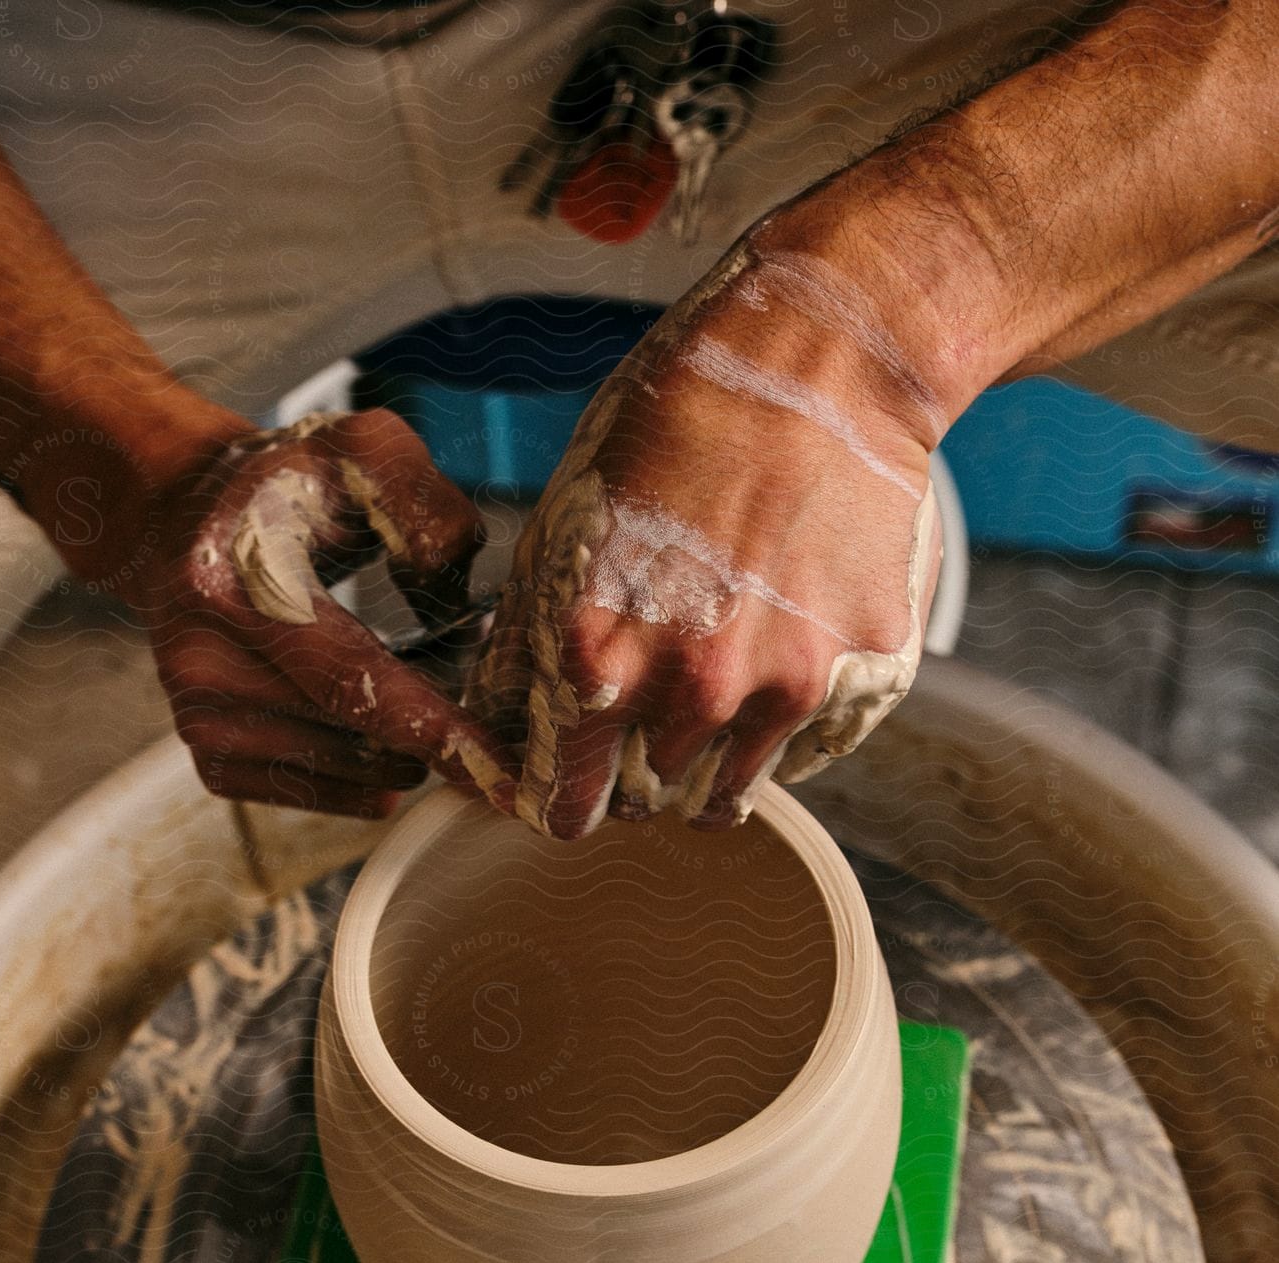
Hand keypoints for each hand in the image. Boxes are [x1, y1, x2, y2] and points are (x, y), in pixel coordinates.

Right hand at [128, 408, 517, 819]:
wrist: (178, 520)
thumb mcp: (360, 453)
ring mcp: (200, 722)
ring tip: (410, 686)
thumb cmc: (285, 488)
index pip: (350, 679)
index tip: (503, 772)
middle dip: (435, 727)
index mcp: (235, 586)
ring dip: (402, 746)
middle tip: (468, 681)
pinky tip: (373, 724)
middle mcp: (203, 665)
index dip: (433, 729)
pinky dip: (365, 771)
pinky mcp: (211, 761)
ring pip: (347, 774)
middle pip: (356, 737)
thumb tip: (463, 607)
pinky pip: (320, 795)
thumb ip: (427, 510)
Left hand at [467, 230, 943, 838]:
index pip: (562, 802)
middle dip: (629, 778)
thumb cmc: (683, 421)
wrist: (826, 362)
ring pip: (722, 794)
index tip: (563, 795)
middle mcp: (691, 687)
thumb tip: (499, 719)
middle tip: (638, 728)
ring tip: (706, 704)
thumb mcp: (567, 520)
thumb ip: (528, 639)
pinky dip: (776, 735)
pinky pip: (802, 756)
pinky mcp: (860, 677)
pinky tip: (772, 665)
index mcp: (599, 653)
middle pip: (643, 803)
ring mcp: (783, 688)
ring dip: (703, 767)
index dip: (557, 802)